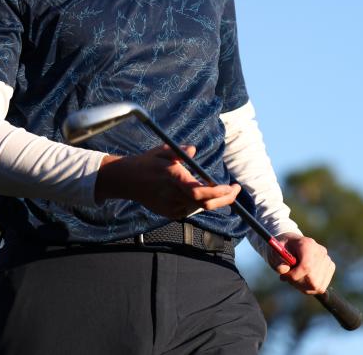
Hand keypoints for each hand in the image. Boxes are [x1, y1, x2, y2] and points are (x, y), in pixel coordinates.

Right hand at [95, 145, 240, 218]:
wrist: (126, 180)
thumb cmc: (147, 162)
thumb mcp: (163, 151)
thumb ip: (180, 152)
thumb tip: (194, 150)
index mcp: (173, 177)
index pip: (199, 192)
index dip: (218, 193)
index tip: (232, 187)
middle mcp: (172, 195)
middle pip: (204, 204)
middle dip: (224, 198)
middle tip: (236, 189)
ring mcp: (170, 207)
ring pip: (199, 207)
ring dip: (212, 199)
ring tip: (218, 188)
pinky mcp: (168, 213)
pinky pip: (191, 209)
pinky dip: (199, 202)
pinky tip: (200, 193)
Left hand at [270, 232, 335, 294]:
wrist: (292, 244)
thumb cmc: (283, 249)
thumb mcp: (275, 253)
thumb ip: (277, 262)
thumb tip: (284, 270)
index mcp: (307, 244)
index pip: (306, 266)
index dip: (295, 276)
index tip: (284, 276)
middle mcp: (320, 251)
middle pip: (312, 279)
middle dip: (297, 282)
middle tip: (288, 277)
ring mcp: (327, 259)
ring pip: (317, 285)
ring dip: (303, 287)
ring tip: (295, 278)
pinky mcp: (330, 267)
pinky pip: (321, 287)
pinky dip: (310, 288)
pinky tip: (303, 279)